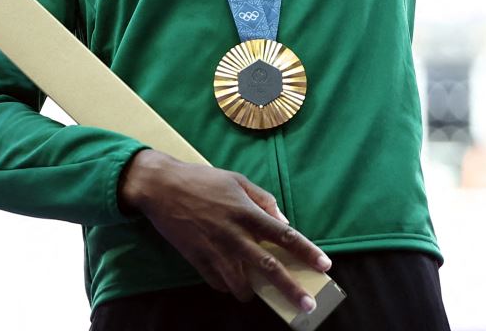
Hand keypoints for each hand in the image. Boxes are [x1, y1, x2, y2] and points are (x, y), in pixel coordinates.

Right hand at [120, 150, 331, 308]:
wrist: (161, 186)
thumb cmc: (202, 180)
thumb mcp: (237, 180)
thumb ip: (263, 200)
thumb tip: (283, 222)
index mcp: (246, 211)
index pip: (283, 235)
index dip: (306, 251)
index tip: (324, 265)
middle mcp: (233, 233)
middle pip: (268, 267)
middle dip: (290, 289)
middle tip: (307, 305)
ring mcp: (214, 248)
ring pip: (241, 283)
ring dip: (252, 292)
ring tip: (255, 292)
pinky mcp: (196, 258)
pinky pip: (217, 283)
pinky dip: (227, 286)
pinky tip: (229, 281)